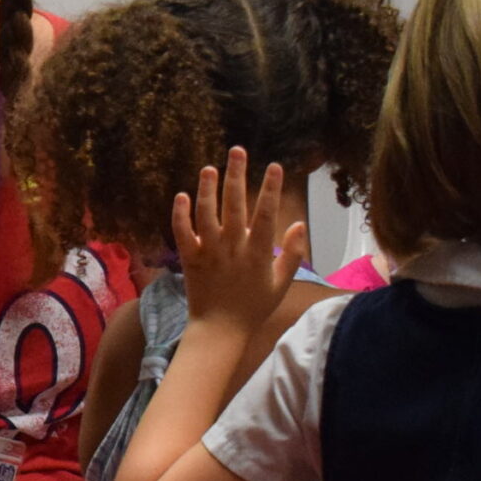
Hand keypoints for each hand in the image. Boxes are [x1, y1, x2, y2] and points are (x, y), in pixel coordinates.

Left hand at [173, 147, 305, 335]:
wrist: (220, 330)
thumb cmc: (254, 307)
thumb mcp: (281, 283)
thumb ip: (293, 254)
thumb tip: (300, 223)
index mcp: (258, 253)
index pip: (266, 214)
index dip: (271, 189)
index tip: (274, 166)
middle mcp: (233, 248)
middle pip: (234, 205)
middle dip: (236, 176)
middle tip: (237, 151)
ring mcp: (209, 252)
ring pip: (206, 214)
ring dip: (207, 189)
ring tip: (210, 168)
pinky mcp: (189, 259)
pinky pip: (182, 233)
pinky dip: (180, 215)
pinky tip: (182, 195)